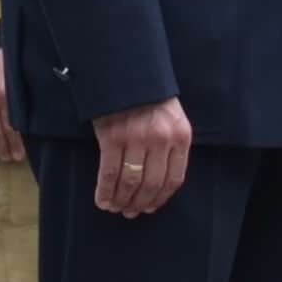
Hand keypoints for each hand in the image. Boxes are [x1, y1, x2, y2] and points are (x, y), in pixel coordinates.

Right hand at [90, 98, 189, 216]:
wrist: (125, 69)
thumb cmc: (148, 95)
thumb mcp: (171, 117)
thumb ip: (171, 145)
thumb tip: (159, 181)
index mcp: (180, 136)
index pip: (174, 179)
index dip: (161, 198)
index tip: (151, 208)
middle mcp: (161, 140)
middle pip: (152, 184)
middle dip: (140, 203)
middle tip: (130, 212)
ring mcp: (136, 139)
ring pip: (130, 182)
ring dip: (121, 200)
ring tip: (115, 207)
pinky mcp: (112, 137)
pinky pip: (109, 172)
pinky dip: (104, 191)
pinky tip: (102, 200)